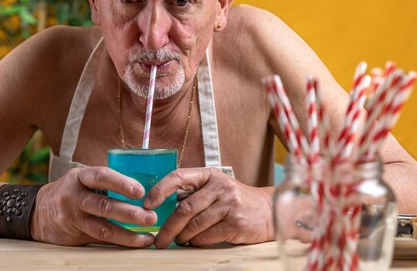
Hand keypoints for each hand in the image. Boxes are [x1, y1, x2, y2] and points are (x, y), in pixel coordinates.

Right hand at [31, 166, 156, 246]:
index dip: (121, 183)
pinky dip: (121, 242)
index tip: (140, 191)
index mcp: (80, 177)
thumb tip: (142, 185)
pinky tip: (138, 242)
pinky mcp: (76, 236)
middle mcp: (75, 197)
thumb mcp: (82, 179)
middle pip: (103, 205)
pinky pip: (101, 240)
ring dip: (128, 233)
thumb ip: (104, 181)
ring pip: (103, 228)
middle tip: (151, 216)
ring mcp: (74, 218)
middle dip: (129, 212)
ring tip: (149, 236)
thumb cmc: (70, 191)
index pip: (101, 176)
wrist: (37, 212)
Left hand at [144, 168, 274, 247]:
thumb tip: (161, 208)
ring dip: (182, 236)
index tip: (147, 204)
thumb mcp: (216, 188)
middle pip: (184, 208)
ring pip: (194, 224)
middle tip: (159, 240)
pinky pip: (207, 236)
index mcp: (209, 174)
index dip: (160, 190)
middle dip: (168, 226)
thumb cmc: (235, 201)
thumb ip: (193, 193)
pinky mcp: (236, 222)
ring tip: (178, 241)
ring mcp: (229, 204)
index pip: (178, 177)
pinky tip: (195, 242)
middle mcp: (219, 186)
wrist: (269, 210)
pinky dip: (197, 242)